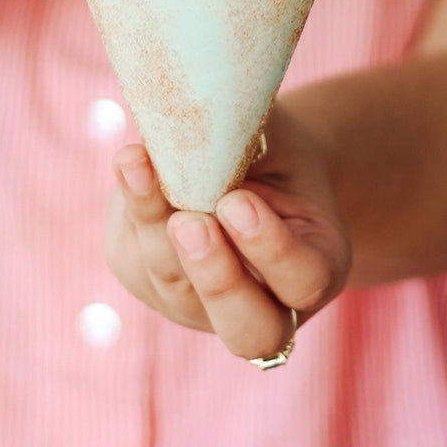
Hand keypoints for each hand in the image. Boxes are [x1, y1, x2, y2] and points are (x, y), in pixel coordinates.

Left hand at [106, 99, 351, 360]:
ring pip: (175, 289)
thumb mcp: (278, 135)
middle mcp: (265, 306)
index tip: (237, 202)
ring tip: (136, 165)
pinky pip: (135, 258)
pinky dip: (130, 209)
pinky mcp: (149, 282)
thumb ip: (253, 134)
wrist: (245, 160)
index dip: (271, 247)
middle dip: (214, 275)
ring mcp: (202, 307)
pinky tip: (131, 162)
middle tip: (190, 225)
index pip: (303, 279)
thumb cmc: (275, 146)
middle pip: (247, 327)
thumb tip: (206, 119)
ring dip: (153, 228)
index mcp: (317, 268)